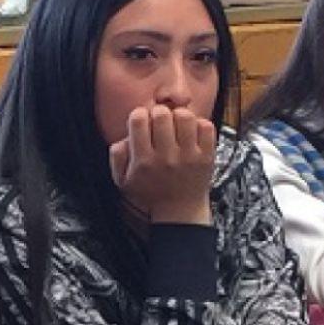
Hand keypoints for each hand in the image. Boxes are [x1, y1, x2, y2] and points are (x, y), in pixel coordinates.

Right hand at [108, 105, 215, 224]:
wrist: (179, 211)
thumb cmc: (150, 192)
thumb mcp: (123, 180)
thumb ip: (117, 155)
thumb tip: (126, 134)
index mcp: (143, 161)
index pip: (138, 119)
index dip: (139, 115)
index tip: (142, 123)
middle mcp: (165, 158)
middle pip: (162, 114)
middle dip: (159, 113)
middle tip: (160, 124)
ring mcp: (188, 157)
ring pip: (185, 116)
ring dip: (179, 116)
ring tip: (177, 126)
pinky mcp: (206, 157)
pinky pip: (206, 126)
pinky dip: (199, 124)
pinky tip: (191, 133)